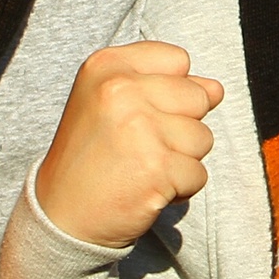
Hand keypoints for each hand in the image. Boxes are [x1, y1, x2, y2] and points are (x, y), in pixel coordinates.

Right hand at [35, 43, 223, 249]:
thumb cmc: (93, 157)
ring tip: (141, 168)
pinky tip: (146, 189)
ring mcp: (139, 128)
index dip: (170, 92)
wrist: (61, 217)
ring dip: (181, 160)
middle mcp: (120, 89)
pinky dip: (180, 188)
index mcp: (107, 66)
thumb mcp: (114, 104)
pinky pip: (199, 174)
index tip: (135, 115)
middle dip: (180, 127)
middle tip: (138, 148)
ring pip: (204, 138)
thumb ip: (166, 85)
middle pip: (198, 98)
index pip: (179, 60)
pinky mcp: (156, 168)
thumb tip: (216, 89)